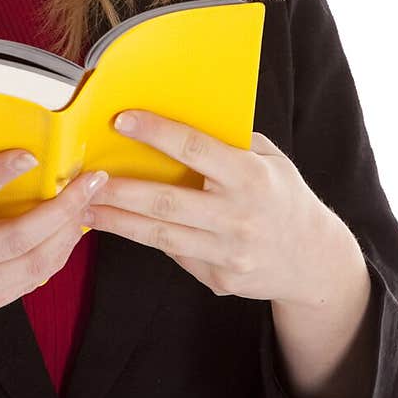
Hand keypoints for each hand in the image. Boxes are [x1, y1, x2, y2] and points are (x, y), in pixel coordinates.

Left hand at [88, 110, 338, 304]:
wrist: (313, 260)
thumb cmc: (283, 198)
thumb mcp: (270, 161)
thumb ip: (230, 143)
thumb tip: (180, 118)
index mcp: (251, 177)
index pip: (195, 148)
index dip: (156, 133)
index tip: (122, 120)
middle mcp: (238, 216)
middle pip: (166, 202)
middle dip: (120, 190)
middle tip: (84, 179)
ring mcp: (229, 253)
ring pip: (161, 236)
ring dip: (118, 222)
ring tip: (85, 210)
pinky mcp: (220, 278)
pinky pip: (176, 255)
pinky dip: (148, 240)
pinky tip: (121, 227)